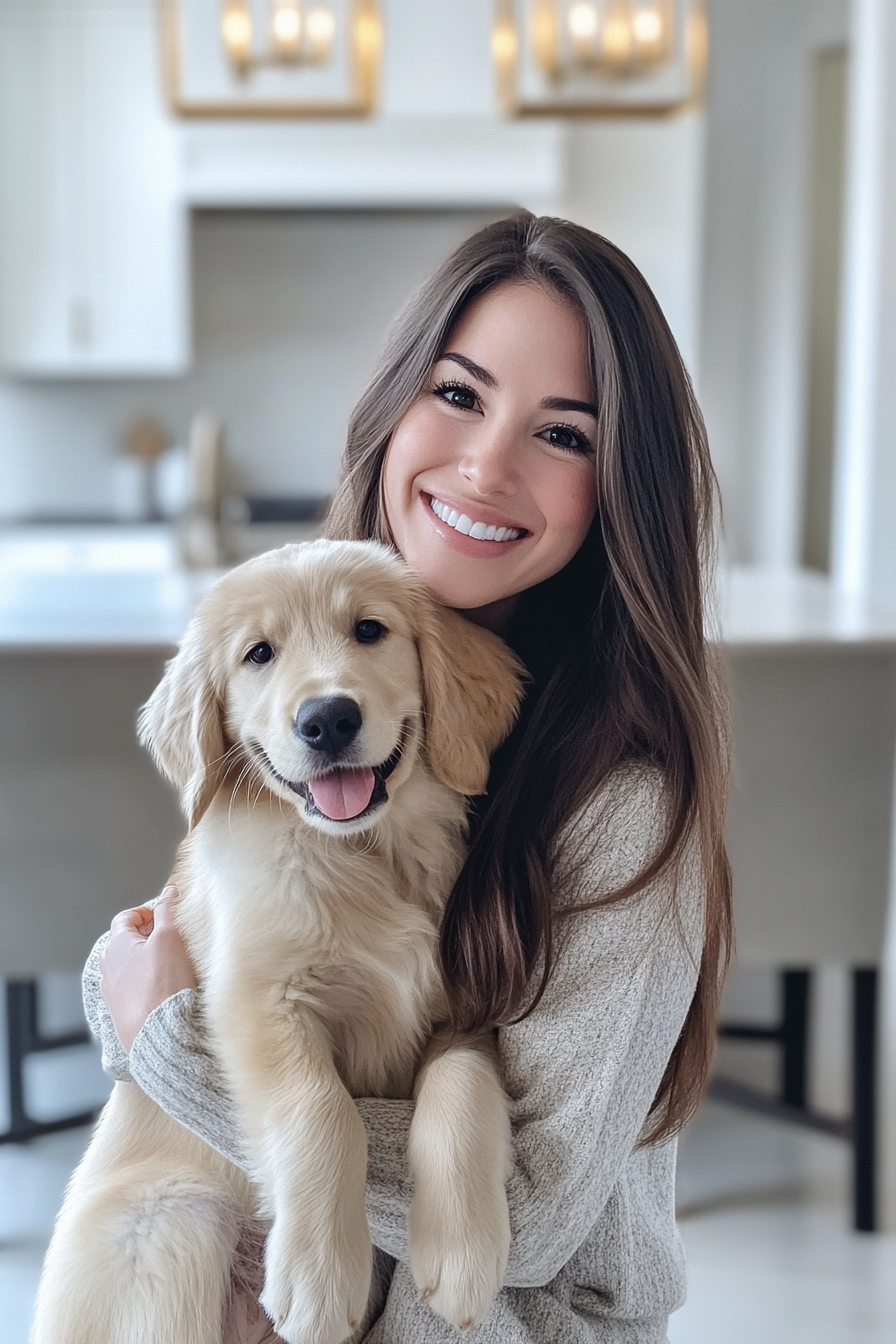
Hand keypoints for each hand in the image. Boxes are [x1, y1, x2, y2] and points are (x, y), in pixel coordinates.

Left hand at [100, 886, 197, 1052]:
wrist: (161, 1036)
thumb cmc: (164, 985)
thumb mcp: (170, 937)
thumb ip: (168, 911)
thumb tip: (169, 891)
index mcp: (116, 946)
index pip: (126, 918)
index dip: (147, 913)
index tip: (165, 917)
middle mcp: (108, 969)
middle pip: (128, 942)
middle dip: (150, 937)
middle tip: (174, 940)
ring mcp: (113, 994)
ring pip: (131, 967)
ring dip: (149, 962)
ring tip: (174, 967)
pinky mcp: (122, 1014)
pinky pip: (135, 990)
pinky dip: (148, 984)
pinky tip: (167, 991)